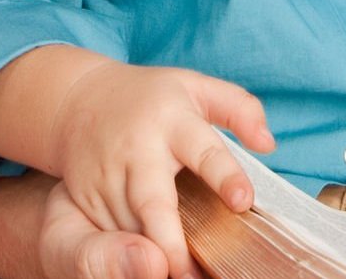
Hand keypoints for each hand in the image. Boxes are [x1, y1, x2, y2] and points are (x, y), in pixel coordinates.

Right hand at [50, 62, 275, 278]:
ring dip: (150, 255)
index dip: (224, 175)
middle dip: (169, 240)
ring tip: (182, 278)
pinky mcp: (85, 195)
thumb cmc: (151, 97)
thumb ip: (237, 108)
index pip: (203, 150)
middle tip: (190, 274)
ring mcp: (108, 174)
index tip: (243, 201)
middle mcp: (137, 149)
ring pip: (129, 225)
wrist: (77, 98)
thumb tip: (268, 143)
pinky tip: (150, 271)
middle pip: (153, 201)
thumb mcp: (195, 87)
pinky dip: (127, 252)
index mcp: (171, 120)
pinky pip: (109, 231)